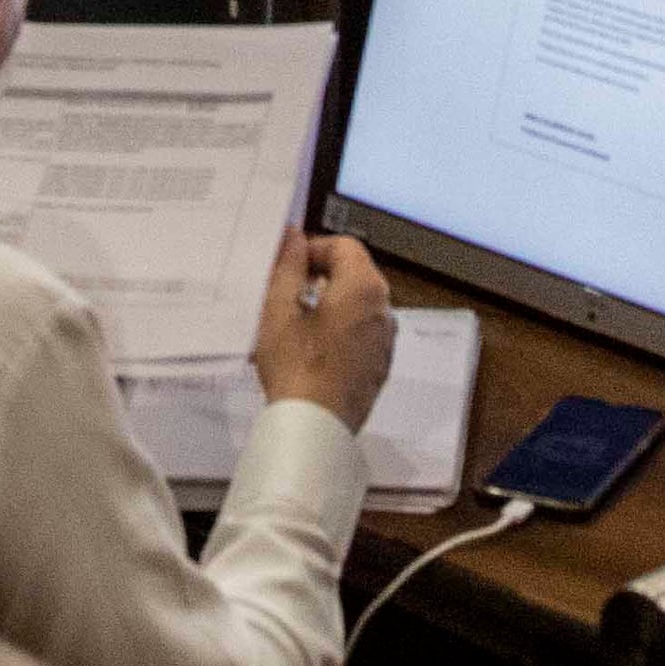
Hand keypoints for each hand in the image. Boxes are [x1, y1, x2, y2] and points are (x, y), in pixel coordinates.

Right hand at [248, 229, 396, 429]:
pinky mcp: (379, 369)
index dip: (313, 248)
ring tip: (293, 325)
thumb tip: (293, 237)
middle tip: (285, 293)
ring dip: (329, 306)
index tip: (286, 266)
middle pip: (355, 275)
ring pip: (358, 308)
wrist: (315, 428)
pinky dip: (339, 333)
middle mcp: (384, 311)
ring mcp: (385, 343)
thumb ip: (287, 266)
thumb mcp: (279, 310)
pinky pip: (361, 336)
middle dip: (320, 276)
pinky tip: (310, 352)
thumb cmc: (295, 363)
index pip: (344, 246)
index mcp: (364, 288)